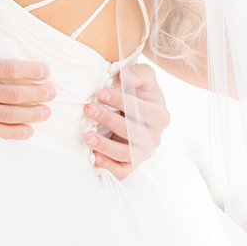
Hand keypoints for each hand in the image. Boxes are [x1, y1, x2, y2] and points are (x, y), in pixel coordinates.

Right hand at [0, 2, 54, 138]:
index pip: (6, 69)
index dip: (30, 70)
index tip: (46, 70)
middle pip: (11, 94)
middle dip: (36, 94)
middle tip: (53, 93)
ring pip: (5, 115)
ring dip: (29, 115)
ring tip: (46, 113)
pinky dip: (10, 133)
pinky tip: (26, 132)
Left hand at [84, 62, 170, 180]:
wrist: (139, 112)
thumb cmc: (141, 93)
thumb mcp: (145, 77)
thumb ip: (138, 73)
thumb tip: (126, 75)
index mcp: (161, 116)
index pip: (143, 110)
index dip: (121, 101)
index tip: (101, 93)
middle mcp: (155, 137)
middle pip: (132, 131)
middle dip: (108, 119)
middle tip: (88, 108)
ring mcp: (143, 153)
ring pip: (126, 154)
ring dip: (105, 145)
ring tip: (86, 136)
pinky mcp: (131, 165)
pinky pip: (121, 172)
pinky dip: (107, 166)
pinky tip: (92, 155)